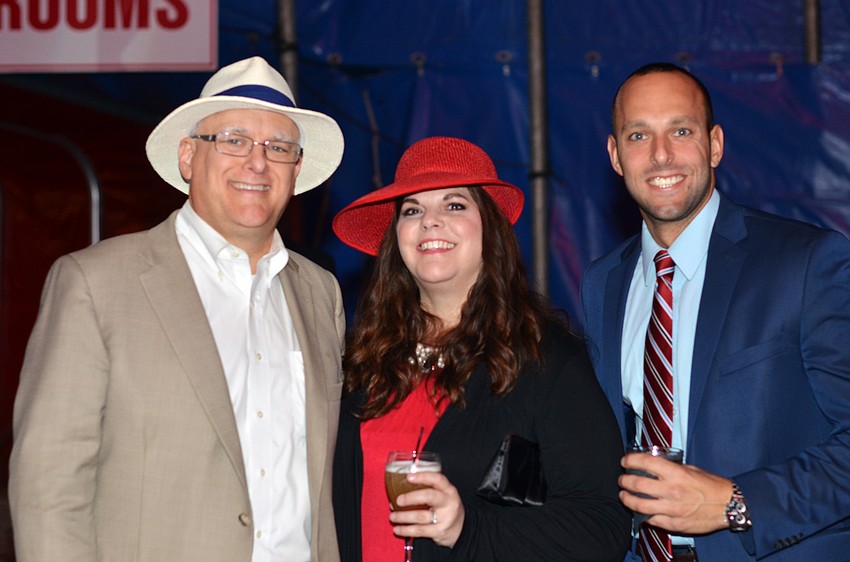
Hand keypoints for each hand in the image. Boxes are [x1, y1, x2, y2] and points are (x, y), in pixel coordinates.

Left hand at [389, 471, 464, 547]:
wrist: (461, 529)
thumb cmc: (446, 507)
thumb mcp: (443, 494)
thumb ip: (428, 487)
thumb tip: (402, 482)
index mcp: (449, 490)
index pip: (437, 479)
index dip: (423, 476)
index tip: (409, 477)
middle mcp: (448, 503)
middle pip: (429, 496)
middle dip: (411, 497)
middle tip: (399, 500)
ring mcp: (445, 518)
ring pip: (420, 516)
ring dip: (403, 516)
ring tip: (393, 516)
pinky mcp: (439, 532)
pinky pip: (419, 531)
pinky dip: (406, 530)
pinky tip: (397, 529)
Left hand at [619, 452, 733, 534]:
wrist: (729, 505)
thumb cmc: (710, 485)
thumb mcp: (691, 469)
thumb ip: (671, 468)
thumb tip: (652, 466)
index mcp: (676, 474)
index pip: (645, 463)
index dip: (630, 460)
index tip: (625, 461)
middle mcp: (672, 491)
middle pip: (637, 484)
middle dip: (624, 481)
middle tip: (622, 480)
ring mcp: (672, 509)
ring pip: (639, 505)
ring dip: (627, 499)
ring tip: (624, 495)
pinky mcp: (674, 524)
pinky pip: (652, 520)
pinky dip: (642, 514)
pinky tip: (639, 510)